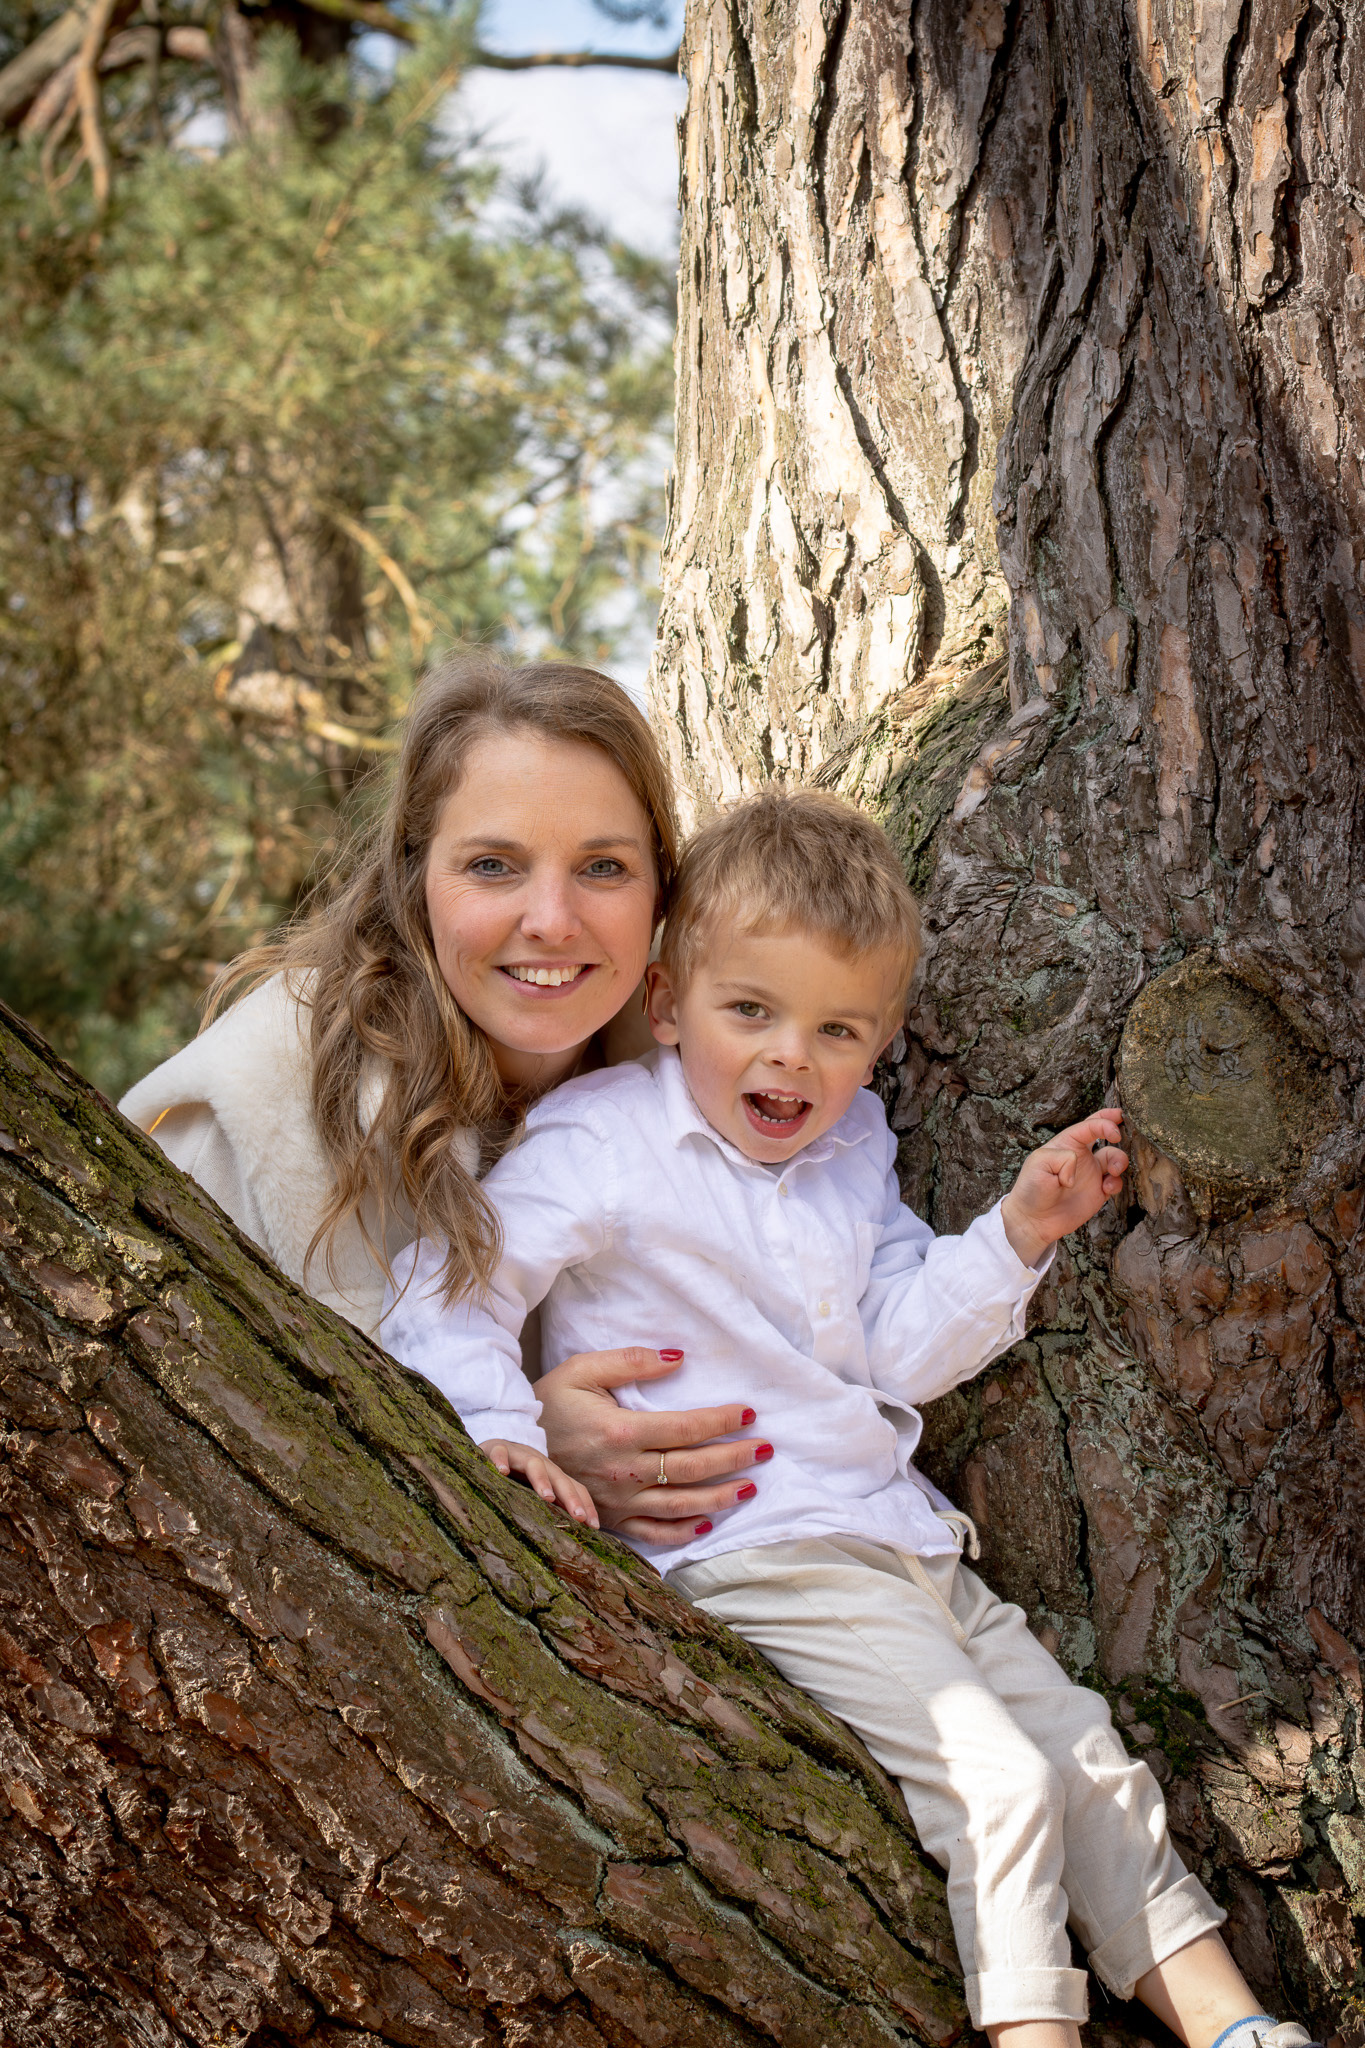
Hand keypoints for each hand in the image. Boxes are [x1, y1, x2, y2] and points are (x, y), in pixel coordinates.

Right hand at [480, 1439, 599, 1527]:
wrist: (497, 1446)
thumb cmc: (518, 1474)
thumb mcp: (536, 1489)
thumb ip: (550, 1507)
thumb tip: (566, 1538)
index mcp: (552, 1474)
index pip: (573, 1487)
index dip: (585, 1504)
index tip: (593, 1526)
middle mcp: (540, 1463)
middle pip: (559, 1477)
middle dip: (570, 1497)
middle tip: (578, 1516)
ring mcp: (520, 1455)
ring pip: (534, 1464)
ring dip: (542, 1479)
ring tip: (547, 1497)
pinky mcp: (498, 1448)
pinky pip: (500, 1452)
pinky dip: (501, 1460)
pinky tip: (501, 1472)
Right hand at [535, 1348, 768, 1545]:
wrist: (512, 1441)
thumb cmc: (551, 1401)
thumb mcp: (583, 1369)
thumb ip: (631, 1361)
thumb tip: (678, 1357)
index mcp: (620, 1432)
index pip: (686, 1428)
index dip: (722, 1421)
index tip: (749, 1413)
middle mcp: (623, 1471)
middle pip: (692, 1468)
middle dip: (734, 1458)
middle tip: (766, 1448)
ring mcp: (617, 1500)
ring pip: (680, 1505)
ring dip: (720, 1496)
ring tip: (749, 1485)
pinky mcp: (610, 1518)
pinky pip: (652, 1533)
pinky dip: (682, 1532)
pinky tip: (707, 1522)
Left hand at [1000, 1109, 1127, 1267]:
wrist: (1034, 1220)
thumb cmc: (1031, 1189)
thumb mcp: (1039, 1163)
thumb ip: (1063, 1157)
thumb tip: (1080, 1165)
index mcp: (1066, 1144)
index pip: (1088, 1126)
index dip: (1104, 1124)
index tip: (1115, 1133)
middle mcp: (1080, 1156)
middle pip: (1102, 1132)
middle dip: (1115, 1124)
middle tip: (1122, 1130)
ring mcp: (1091, 1174)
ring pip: (1114, 1158)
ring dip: (1120, 1160)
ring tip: (1114, 1171)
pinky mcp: (1098, 1192)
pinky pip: (1115, 1182)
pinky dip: (1117, 1183)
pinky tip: (1106, 1189)